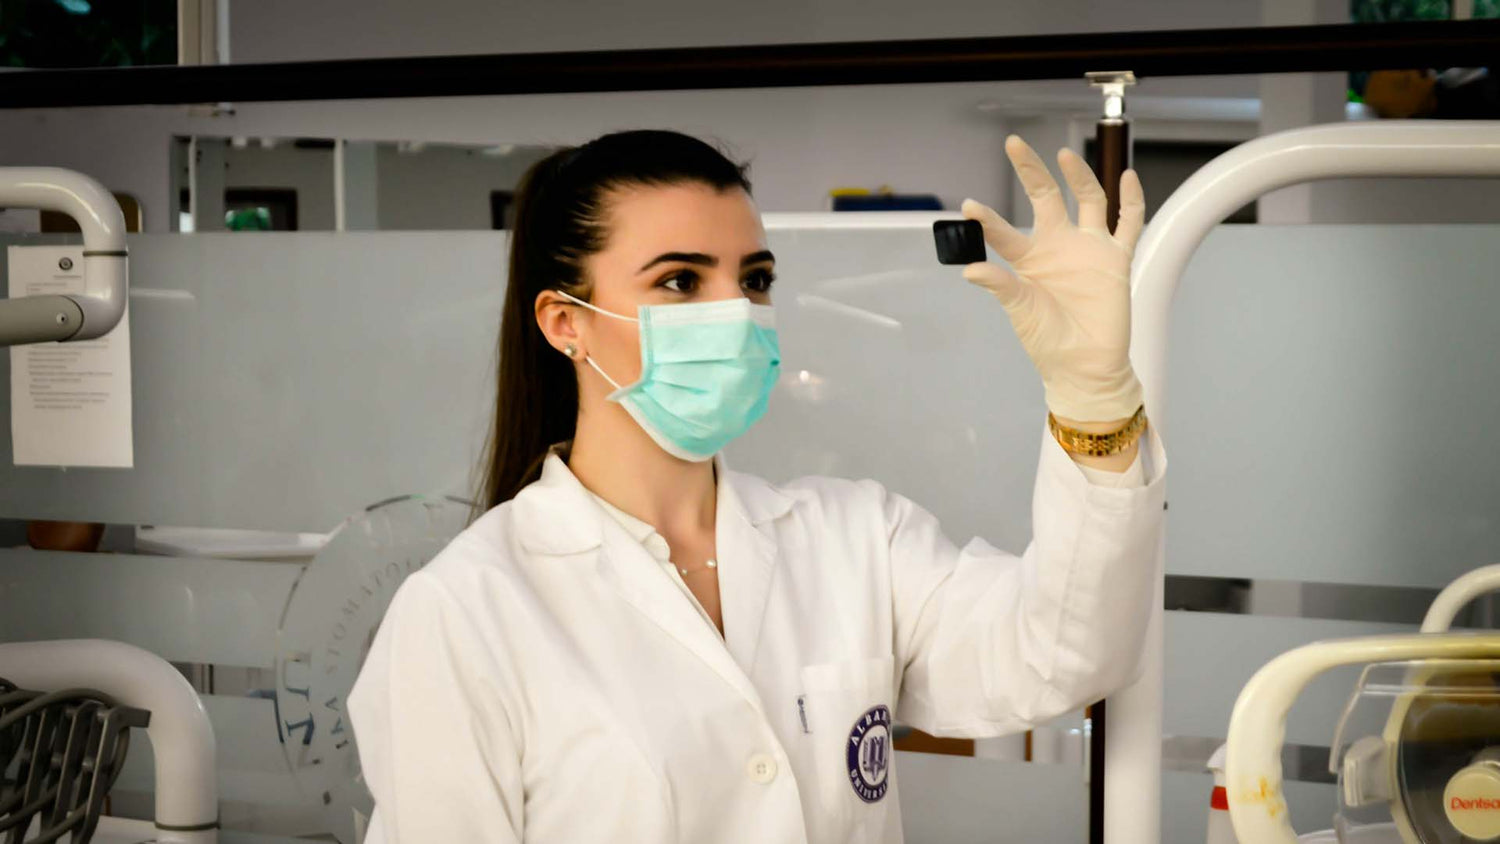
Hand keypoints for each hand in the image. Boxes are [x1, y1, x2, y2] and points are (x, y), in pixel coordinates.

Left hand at [961, 134, 1145, 422]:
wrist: (1085, 366)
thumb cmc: (1048, 341)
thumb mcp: (1020, 311)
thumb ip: (1001, 285)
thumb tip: (970, 269)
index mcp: (1029, 259)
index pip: (1004, 231)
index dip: (987, 219)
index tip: (968, 206)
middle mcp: (1058, 246)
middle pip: (1046, 197)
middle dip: (1031, 171)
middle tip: (1014, 144)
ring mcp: (1089, 249)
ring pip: (1087, 200)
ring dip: (1078, 176)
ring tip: (1064, 155)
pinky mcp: (1116, 259)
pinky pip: (1127, 223)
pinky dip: (1131, 199)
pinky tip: (1127, 175)